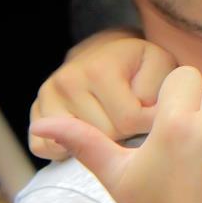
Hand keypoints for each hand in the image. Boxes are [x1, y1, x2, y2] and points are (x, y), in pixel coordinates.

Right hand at [29, 33, 176, 159]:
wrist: (107, 52)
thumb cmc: (139, 64)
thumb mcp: (160, 66)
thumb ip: (165, 89)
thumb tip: (154, 117)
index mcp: (98, 69)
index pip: (129, 121)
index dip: (147, 120)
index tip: (150, 107)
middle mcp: (65, 81)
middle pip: (104, 136)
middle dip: (124, 131)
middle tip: (128, 112)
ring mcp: (46, 99)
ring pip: (78, 146)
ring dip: (100, 139)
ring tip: (110, 117)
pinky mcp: (35, 115)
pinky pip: (47, 150)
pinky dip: (68, 148)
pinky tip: (86, 132)